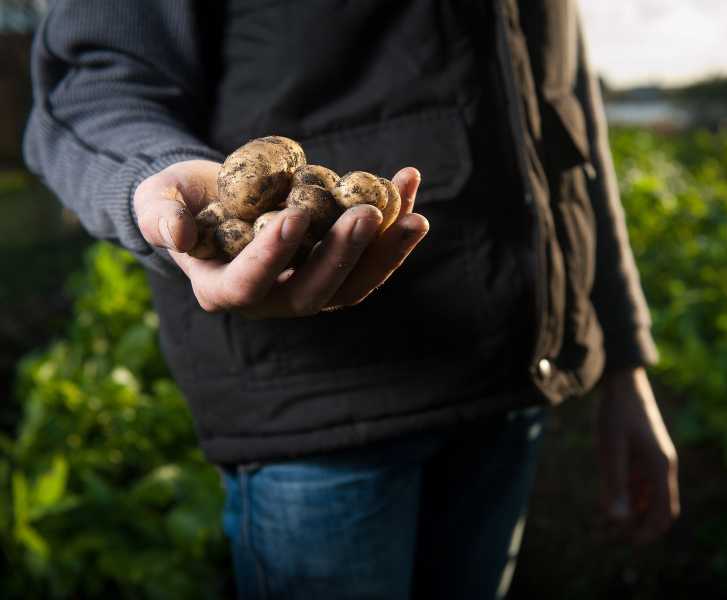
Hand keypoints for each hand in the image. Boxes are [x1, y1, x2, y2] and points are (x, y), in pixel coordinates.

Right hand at [133, 160, 428, 316]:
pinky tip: (408, 187)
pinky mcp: (333, 270)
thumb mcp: (157, 201)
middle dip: (343, 255)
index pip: (248, 284)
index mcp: (222, 289)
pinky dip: (391, 230)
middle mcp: (270, 300)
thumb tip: (177, 234)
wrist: (212, 198)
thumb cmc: (177, 199)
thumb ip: (161, 217)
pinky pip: (368, 259)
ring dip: (385, 253)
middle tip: (368, 214)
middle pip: (313, 293)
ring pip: (352, 286)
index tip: (295, 215)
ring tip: (414, 216)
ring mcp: (306, 288)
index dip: (272, 255)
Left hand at [596, 367, 679, 543]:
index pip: (664, 513)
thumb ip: (614, 484)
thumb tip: (617, 521)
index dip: (647, 533)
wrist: (621, 382)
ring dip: (629, 514)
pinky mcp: (642, 456)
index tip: (624, 542)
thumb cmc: (616, 413)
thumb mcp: (611, 449)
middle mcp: (662, 467)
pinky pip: (637, 485)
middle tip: (607, 537)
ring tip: (602, 526)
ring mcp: (653, 462)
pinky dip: (625, 498)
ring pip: (646, 499)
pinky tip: (605, 504)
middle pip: (657, 510)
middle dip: (636, 527)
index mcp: (661, 467)